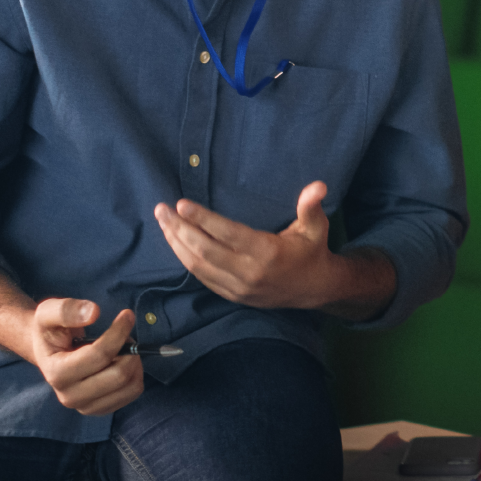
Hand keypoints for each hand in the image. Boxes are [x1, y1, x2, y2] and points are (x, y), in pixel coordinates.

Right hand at [26, 299, 146, 415]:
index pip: (100, 355)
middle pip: (118, 374)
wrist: (49, 351)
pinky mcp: (101, 409)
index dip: (119, 332)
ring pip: (130, 386)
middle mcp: (69, 396)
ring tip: (122, 349)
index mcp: (56, 373)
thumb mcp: (48, 312)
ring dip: (134, 362)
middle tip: (124, 337)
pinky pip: (133, 392)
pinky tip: (121, 362)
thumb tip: (93, 312)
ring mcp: (85, 406)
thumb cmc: (50, 331)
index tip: (127, 315)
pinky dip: (135, 374)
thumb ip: (66, 310)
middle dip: (129, 350)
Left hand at [155, 181, 392, 315]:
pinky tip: (176, 243)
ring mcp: (238, 287)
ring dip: (176, 244)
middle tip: (161, 210)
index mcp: (267, 253)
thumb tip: (318, 186)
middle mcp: (249, 272)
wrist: (314, 289)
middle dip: (179, 229)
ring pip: (198, 266)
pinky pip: (202, 277)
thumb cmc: (312, 251)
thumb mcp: (316, 227)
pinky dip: (185, 259)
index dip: (203, 219)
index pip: (227, 234)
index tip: (181, 204)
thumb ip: (311, 206)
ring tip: (163, 223)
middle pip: (205, 250)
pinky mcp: (231, 295)